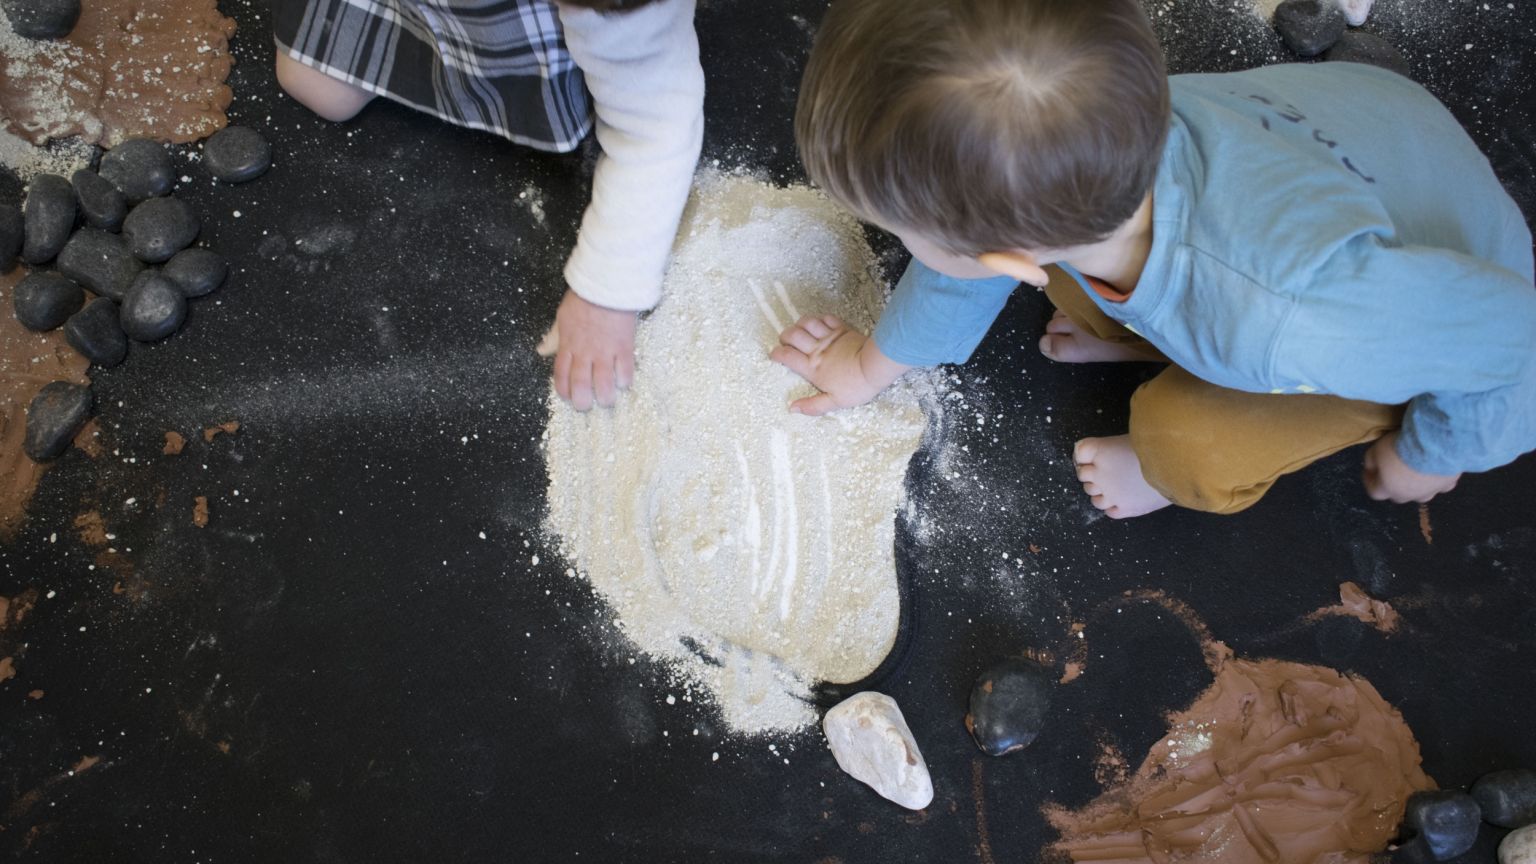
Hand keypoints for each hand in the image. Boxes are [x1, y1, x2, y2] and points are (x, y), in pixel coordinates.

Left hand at [540, 288, 636, 410]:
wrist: (607, 284)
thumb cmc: (584, 298)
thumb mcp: (562, 317)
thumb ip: (554, 337)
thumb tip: (541, 350)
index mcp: (567, 344)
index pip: (561, 375)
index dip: (563, 390)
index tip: (568, 397)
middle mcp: (584, 352)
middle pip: (580, 385)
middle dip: (582, 402)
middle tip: (586, 406)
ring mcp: (605, 351)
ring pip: (603, 384)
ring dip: (604, 397)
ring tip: (606, 401)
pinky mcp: (624, 347)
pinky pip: (624, 371)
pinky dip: (624, 381)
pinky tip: (624, 384)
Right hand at [769, 315, 909, 415]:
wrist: (875, 367)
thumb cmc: (856, 387)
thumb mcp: (835, 402)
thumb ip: (813, 406)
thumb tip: (792, 408)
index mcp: (812, 368)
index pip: (787, 356)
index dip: (777, 354)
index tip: (774, 355)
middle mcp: (816, 350)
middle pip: (793, 335)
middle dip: (784, 336)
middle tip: (785, 341)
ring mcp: (829, 337)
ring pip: (807, 323)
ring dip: (799, 324)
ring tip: (799, 330)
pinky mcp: (842, 329)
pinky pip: (825, 318)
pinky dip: (819, 319)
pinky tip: (819, 324)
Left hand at [1362, 432, 1460, 502]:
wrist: (1435, 446)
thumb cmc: (1401, 449)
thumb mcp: (1375, 450)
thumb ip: (1370, 460)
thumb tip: (1371, 466)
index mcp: (1389, 489)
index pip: (1374, 492)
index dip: (1369, 481)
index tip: (1368, 471)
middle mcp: (1409, 495)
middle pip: (1397, 495)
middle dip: (1392, 484)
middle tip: (1391, 470)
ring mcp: (1430, 491)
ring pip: (1420, 493)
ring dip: (1415, 485)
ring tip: (1413, 470)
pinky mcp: (1448, 483)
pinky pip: (1441, 485)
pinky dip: (1436, 479)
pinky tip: (1435, 469)